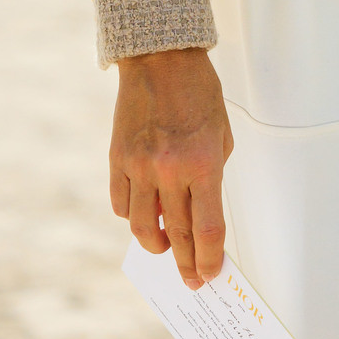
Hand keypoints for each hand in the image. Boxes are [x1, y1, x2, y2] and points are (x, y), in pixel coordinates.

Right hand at [110, 47, 233, 288]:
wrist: (160, 58)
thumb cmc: (198, 92)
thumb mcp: (221, 133)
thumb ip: (212, 174)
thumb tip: (202, 212)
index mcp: (203, 163)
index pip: (208, 228)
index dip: (210, 258)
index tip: (212, 273)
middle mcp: (170, 169)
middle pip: (177, 234)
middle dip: (187, 263)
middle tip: (192, 281)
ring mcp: (139, 166)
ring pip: (142, 227)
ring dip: (156, 246)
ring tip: (165, 249)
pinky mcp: (117, 159)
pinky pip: (121, 204)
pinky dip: (132, 217)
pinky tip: (144, 217)